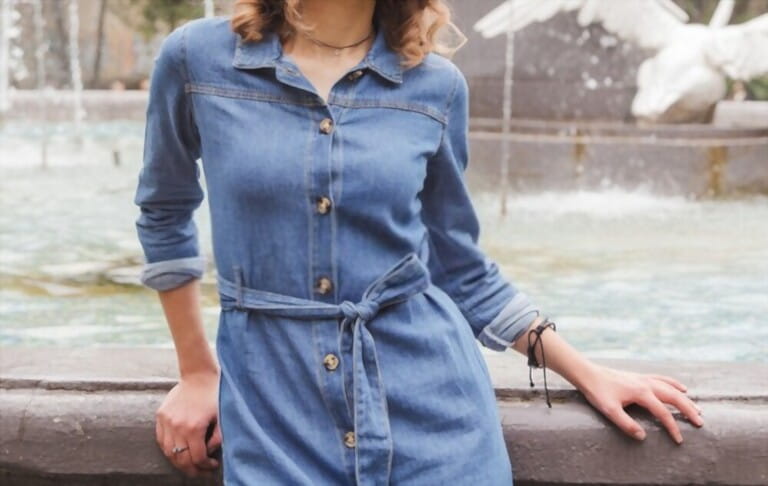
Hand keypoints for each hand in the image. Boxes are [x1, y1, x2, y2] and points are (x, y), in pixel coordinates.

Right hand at [156, 369, 222, 477]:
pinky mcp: (160, 415)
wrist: (199, 375)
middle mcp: (177, 426)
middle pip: (180, 459)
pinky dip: (168, 448)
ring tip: (189, 464)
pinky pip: (160, 439)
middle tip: (200, 471)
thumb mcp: (221, 417)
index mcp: (194, 428)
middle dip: (191, 469)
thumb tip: (209, 453)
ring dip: (178, 461)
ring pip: (168, 451)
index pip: (196, 458)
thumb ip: (217, 439)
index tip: (213, 465)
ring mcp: (166, 421)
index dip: (205, 466)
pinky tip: (178, 450)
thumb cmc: (214, 395)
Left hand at [578, 363, 703, 443]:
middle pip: (674, 397)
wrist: (588, 374)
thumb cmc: (598, 392)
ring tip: (697, 409)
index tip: (680, 440)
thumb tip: (643, 437)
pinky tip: (682, 388)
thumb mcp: (610, 410)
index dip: (672, 427)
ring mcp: (644, 379)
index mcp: (641, 393)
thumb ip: (626, 424)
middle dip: (688, 410)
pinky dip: (674, 384)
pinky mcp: (640, 377)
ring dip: (685, 399)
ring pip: (671, 388)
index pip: (663, 413)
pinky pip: (662, 379)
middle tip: (700, 422)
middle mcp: (646, 384)